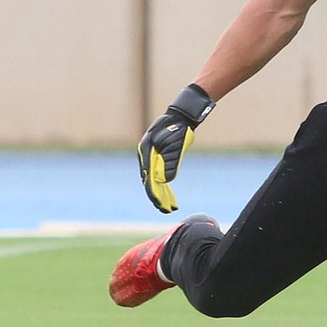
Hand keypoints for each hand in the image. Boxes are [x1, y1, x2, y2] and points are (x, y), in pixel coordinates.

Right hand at [138, 84, 214, 212]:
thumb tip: (166, 181)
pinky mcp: (158, 157)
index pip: (148, 178)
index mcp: (146, 152)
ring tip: (169, 206)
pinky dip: (163, 184)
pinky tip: (168, 194)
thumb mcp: (176, 145)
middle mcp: (146, 156)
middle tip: (166, 210)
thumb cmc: (177, 128)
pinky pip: (159, 174)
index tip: (160, 204)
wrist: (180, 116)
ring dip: (160, 193)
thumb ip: (170, 163)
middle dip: (157, 196)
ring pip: (154, 179)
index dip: (154, 193)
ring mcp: (151, 157)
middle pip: (150, 180)